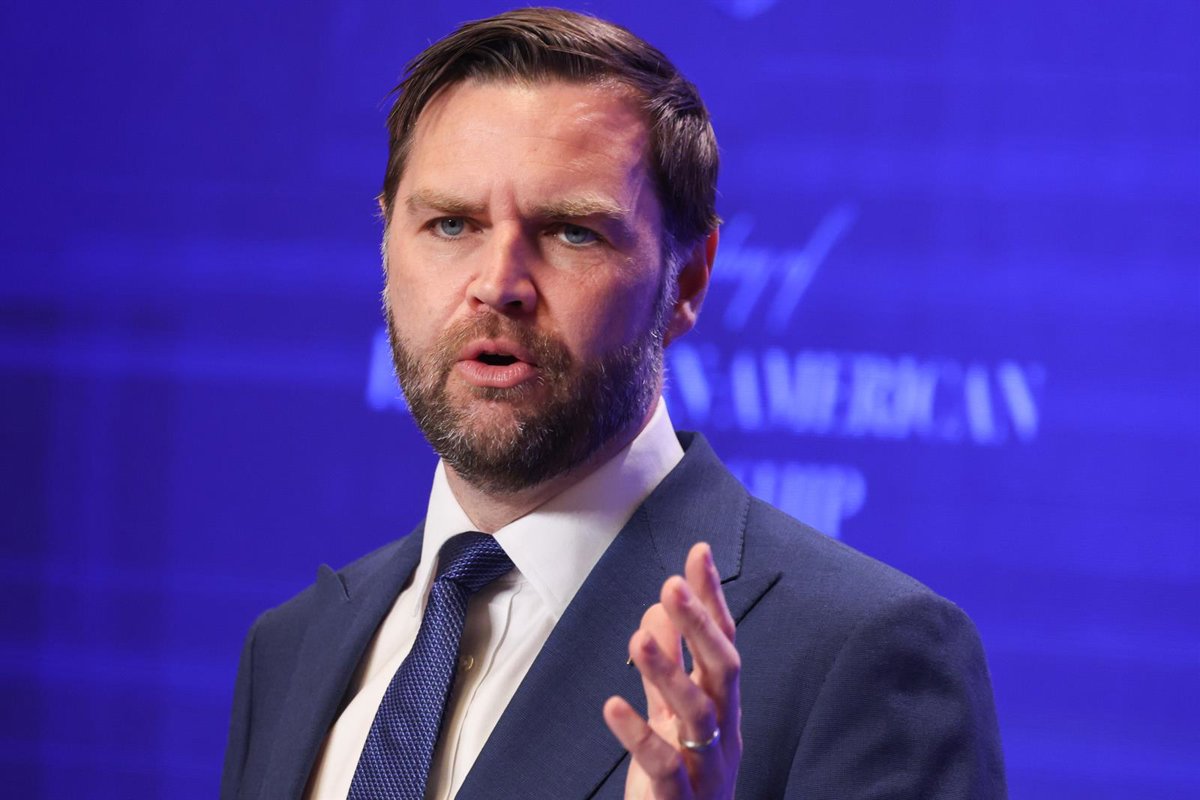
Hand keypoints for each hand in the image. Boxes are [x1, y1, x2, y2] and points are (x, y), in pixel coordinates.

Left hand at [603, 542, 741, 799]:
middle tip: (672, 585)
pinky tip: (613, 706)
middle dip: (700, 626)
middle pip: (723, 670)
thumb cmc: (681, 777)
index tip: (699, 553)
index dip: (712, 598)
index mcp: (722, 705)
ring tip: (639, 639)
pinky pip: (664, 765)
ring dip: (669, 673)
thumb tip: (659, 611)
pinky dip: (639, 734)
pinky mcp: (680, 798)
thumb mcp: (671, 714)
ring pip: (698, 714)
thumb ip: (667, 666)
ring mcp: (706, 765)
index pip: (723, 642)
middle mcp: (723, 731)